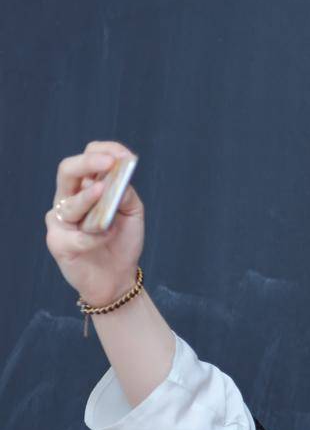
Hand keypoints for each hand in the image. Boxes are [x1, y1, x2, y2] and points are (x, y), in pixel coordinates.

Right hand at [43, 140, 144, 306]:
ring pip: (71, 202)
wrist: (116, 277)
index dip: (105, 152)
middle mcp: (69, 198)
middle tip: (109, 162)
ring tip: (106, 194)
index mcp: (87, 187)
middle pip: (68, 170)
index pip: (89, 158)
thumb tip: (119, 178)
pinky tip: (107, 236)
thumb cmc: (122, 242)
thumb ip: (125, 194)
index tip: (124, 155)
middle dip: (87, 162)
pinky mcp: (58, 241)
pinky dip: (96, 236)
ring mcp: (61, 220)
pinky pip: (77, 235)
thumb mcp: (132, 213)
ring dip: (91, 198)